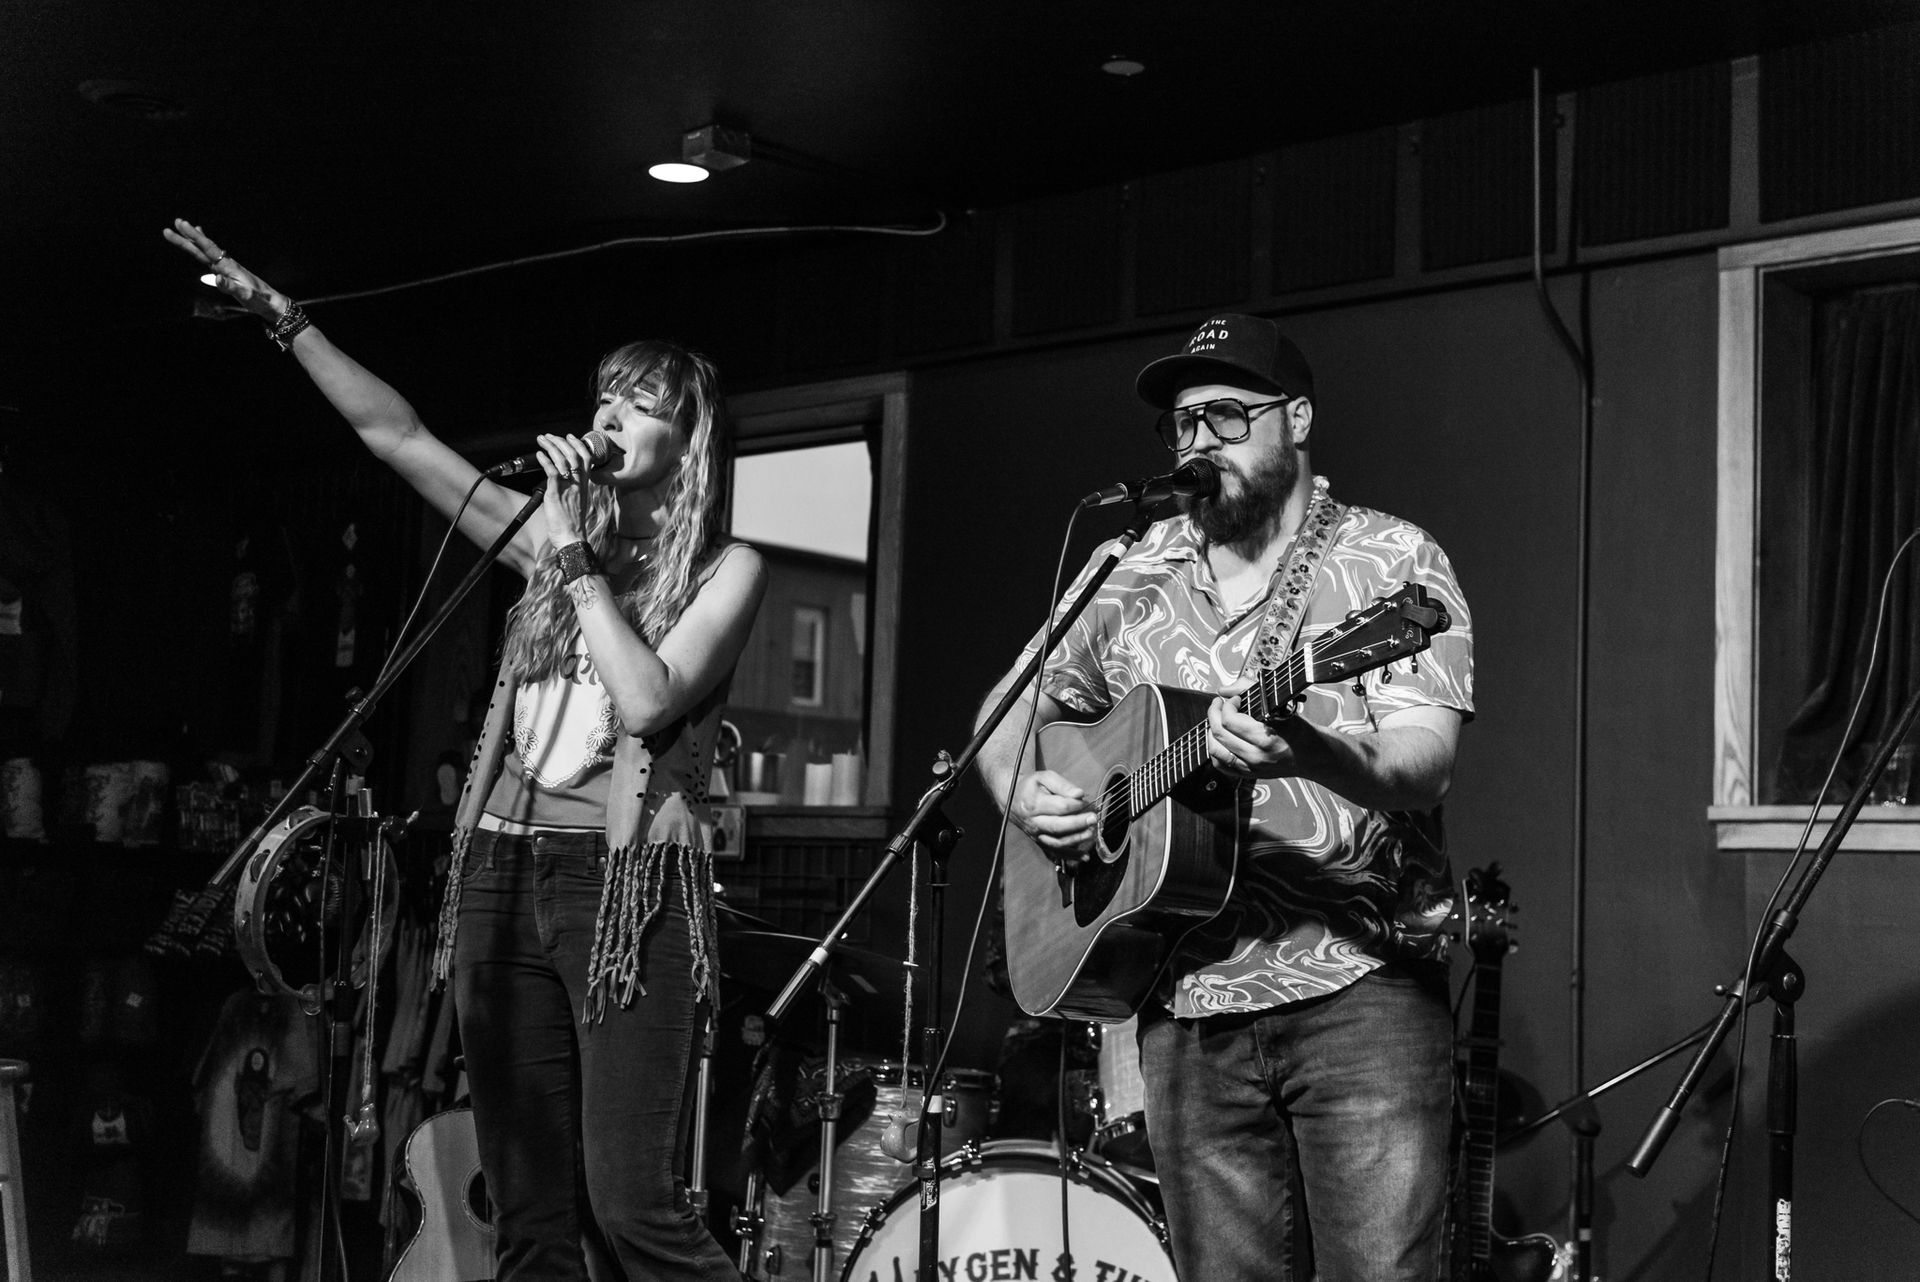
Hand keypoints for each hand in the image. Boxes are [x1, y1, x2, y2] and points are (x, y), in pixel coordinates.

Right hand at [162, 220, 279, 317]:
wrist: (270, 302)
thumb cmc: (259, 299)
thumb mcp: (245, 295)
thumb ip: (231, 287)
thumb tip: (218, 278)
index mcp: (228, 266)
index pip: (207, 248)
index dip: (194, 236)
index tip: (182, 224)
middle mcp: (225, 263)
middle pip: (202, 247)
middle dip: (187, 236)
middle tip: (173, 223)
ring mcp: (226, 267)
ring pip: (204, 251)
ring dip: (192, 240)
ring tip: (182, 227)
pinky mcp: (227, 272)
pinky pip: (211, 257)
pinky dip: (204, 248)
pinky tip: (202, 244)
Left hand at [535, 433, 598, 546]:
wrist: (572, 538)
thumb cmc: (571, 524)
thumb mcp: (576, 502)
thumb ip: (572, 488)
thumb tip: (560, 479)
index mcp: (584, 484)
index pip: (586, 457)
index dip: (578, 444)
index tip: (569, 436)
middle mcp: (578, 483)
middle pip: (573, 454)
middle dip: (560, 441)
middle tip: (549, 436)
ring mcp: (568, 487)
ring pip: (562, 459)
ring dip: (551, 446)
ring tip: (542, 440)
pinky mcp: (556, 493)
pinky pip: (552, 471)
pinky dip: (545, 460)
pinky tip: (539, 455)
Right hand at [1008, 769, 1095, 864]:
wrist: (1011, 798)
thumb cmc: (1030, 786)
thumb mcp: (1044, 777)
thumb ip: (1063, 785)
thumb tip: (1079, 794)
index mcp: (1034, 804)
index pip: (1060, 807)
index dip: (1077, 805)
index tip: (1088, 801)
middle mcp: (1034, 822)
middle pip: (1058, 826)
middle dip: (1079, 823)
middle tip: (1094, 819)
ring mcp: (1036, 834)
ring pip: (1058, 842)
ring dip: (1077, 839)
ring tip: (1092, 832)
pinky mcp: (1039, 841)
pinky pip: (1055, 852)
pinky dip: (1071, 856)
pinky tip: (1084, 857)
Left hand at [1207, 694, 1300, 780]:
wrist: (1312, 755)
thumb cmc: (1299, 730)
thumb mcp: (1282, 705)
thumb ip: (1252, 690)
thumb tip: (1226, 690)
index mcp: (1267, 738)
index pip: (1230, 720)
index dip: (1227, 704)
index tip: (1235, 699)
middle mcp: (1257, 756)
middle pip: (1219, 733)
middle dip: (1214, 713)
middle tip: (1219, 704)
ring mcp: (1251, 768)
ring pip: (1215, 750)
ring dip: (1211, 731)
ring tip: (1217, 720)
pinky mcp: (1248, 775)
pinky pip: (1220, 764)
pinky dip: (1215, 749)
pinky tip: (1220, 738)